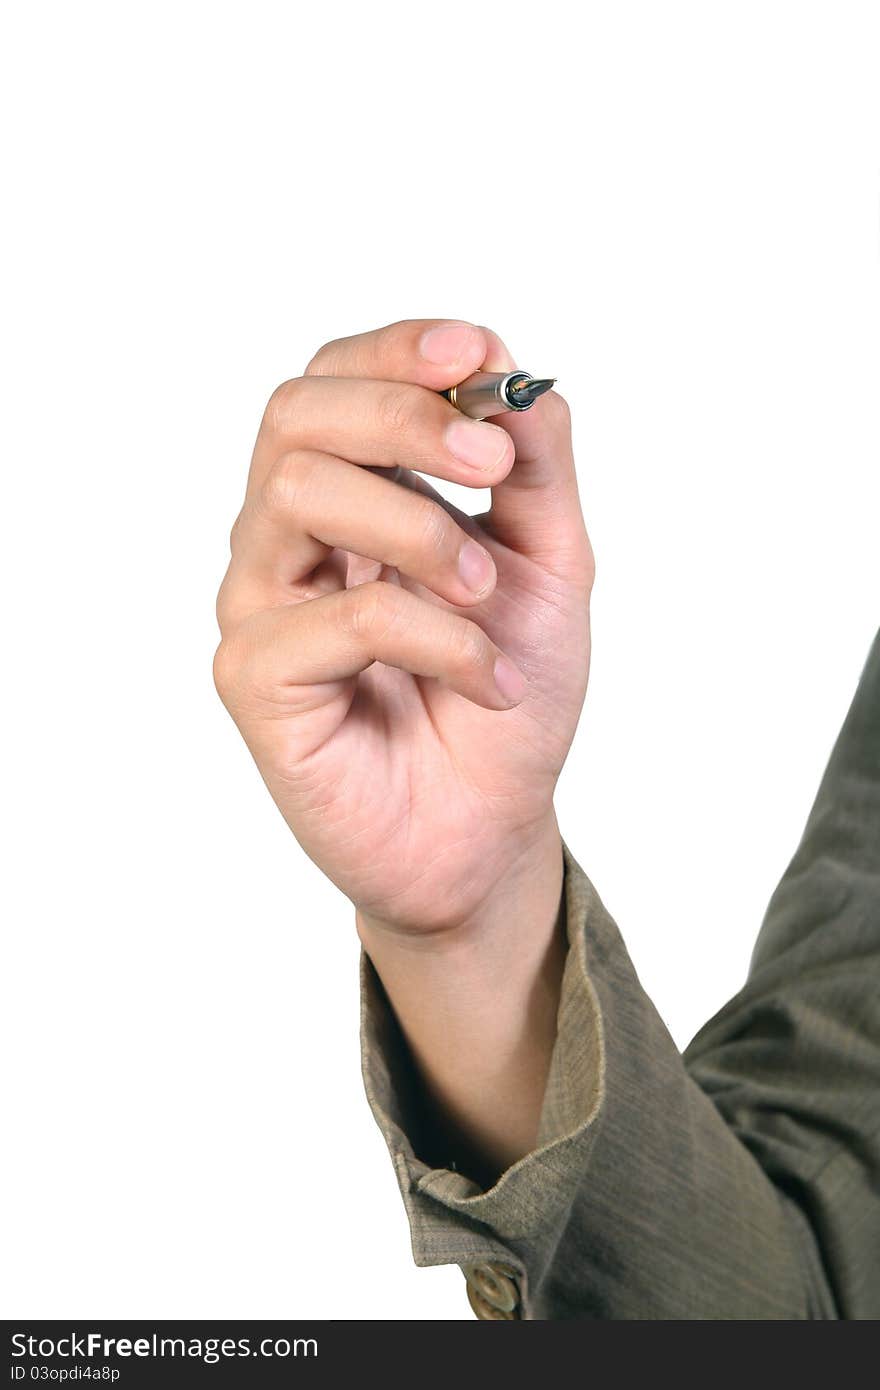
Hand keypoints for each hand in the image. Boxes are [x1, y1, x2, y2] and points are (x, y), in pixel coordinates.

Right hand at [213, 319, 594, 936]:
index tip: (480, 355)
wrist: (490, 828)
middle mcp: (287, 538)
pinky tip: (483, 682)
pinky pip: (339, 615)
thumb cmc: (505, 698)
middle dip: (406, 418)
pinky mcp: (253, 678)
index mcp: (349, 496)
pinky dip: (435, 638)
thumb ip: (534, 470)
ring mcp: (259, 604)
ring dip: (423, 532)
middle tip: (490, 468)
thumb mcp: (549, 567)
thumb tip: (517, 379)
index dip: (398, 350)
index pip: (335, 381)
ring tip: (487, 597)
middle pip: (296, 414)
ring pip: (301, 493)